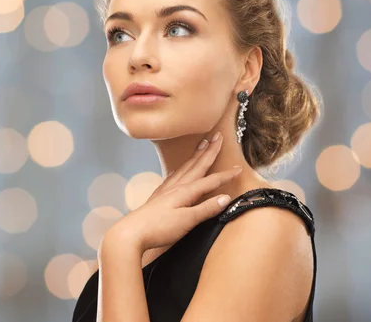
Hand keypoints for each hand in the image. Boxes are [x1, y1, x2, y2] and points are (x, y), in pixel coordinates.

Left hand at [107, 132, 241, 252]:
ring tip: (202, 145)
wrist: (131, 234)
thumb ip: (206, 209)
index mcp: (185, 192)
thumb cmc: (159, 229)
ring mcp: (166, 191)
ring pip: (185, 168)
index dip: (225, 175)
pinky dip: (180, 170)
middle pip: (196, 166)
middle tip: (218, 136)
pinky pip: (173, 177)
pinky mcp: (158, 197)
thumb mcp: (187, 221)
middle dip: (209, 151)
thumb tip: (225, 198)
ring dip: (196, 156)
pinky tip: (179, 170)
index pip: (210, 180)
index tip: (239, 168)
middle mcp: (176, 187)